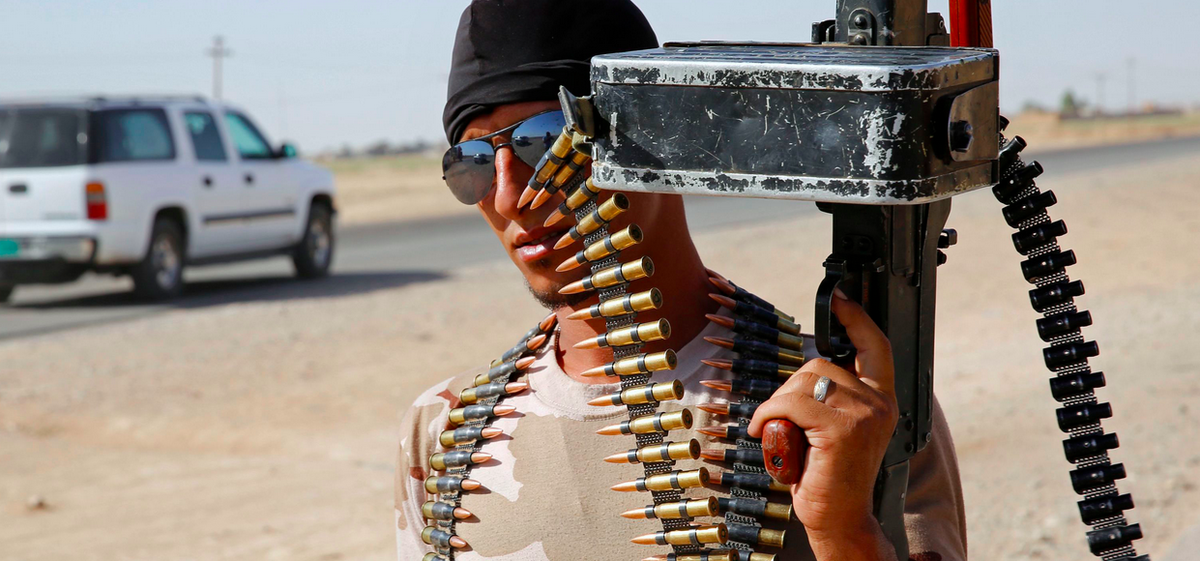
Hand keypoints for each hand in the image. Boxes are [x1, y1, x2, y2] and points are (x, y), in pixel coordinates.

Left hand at [747, 290, 898, 558]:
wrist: (839, 519)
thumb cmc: (827, 476)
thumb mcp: (834, 427)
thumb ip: (832, 396)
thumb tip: (808, 370)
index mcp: (881, 399)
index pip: (874, 345)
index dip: (855, 318)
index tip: (839, 298)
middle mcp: (879, 403)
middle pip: (820, 363)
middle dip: (790, 388)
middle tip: (783, 421)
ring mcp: (865, 415)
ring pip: (804, 382)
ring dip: (778, 404)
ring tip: (778, 433)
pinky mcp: (843, 429)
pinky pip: (792, 403)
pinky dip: (770, 414)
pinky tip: (766, 433)